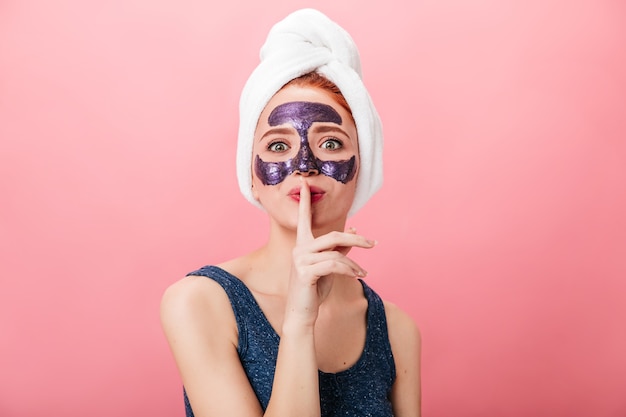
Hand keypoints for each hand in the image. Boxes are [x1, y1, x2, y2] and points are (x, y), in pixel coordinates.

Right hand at [285, 178, 375, 326]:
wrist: (302, 313)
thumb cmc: (315, 289)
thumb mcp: (329, 266)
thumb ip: (339, 248)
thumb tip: (354, 231)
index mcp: (303, 244)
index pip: (304, 218)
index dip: (305, 200)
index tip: (304, 183)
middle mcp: (299, 248)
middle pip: (334, 235)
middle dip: (356, 239)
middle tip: (373, 243)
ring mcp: (300, 260)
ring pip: (337, 253)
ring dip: (355, 264)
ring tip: (363, 273)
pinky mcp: (305, 272)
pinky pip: (335, 265)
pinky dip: (350, 270)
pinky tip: (358, 277)